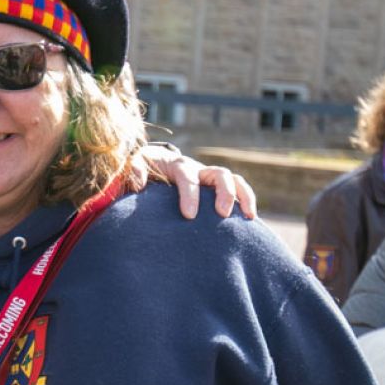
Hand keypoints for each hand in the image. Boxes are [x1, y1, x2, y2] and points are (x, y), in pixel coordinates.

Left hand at [133, 144, 257, 219]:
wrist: (156, 163)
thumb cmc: (145, 168)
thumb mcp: (136, 165)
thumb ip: (135, 171)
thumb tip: (139, 184)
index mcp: (178, 165)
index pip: (188, 177)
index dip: (190, 195)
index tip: (189, 215)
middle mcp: (199, 169)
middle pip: (219, 174)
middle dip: (224, 193)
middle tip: (221, 214)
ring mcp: (210, 178)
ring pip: (235, 180)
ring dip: (243, 196)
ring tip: (248, 217)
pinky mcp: (217, 187)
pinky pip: (239, 190)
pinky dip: (247, 201)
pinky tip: (250, 220)